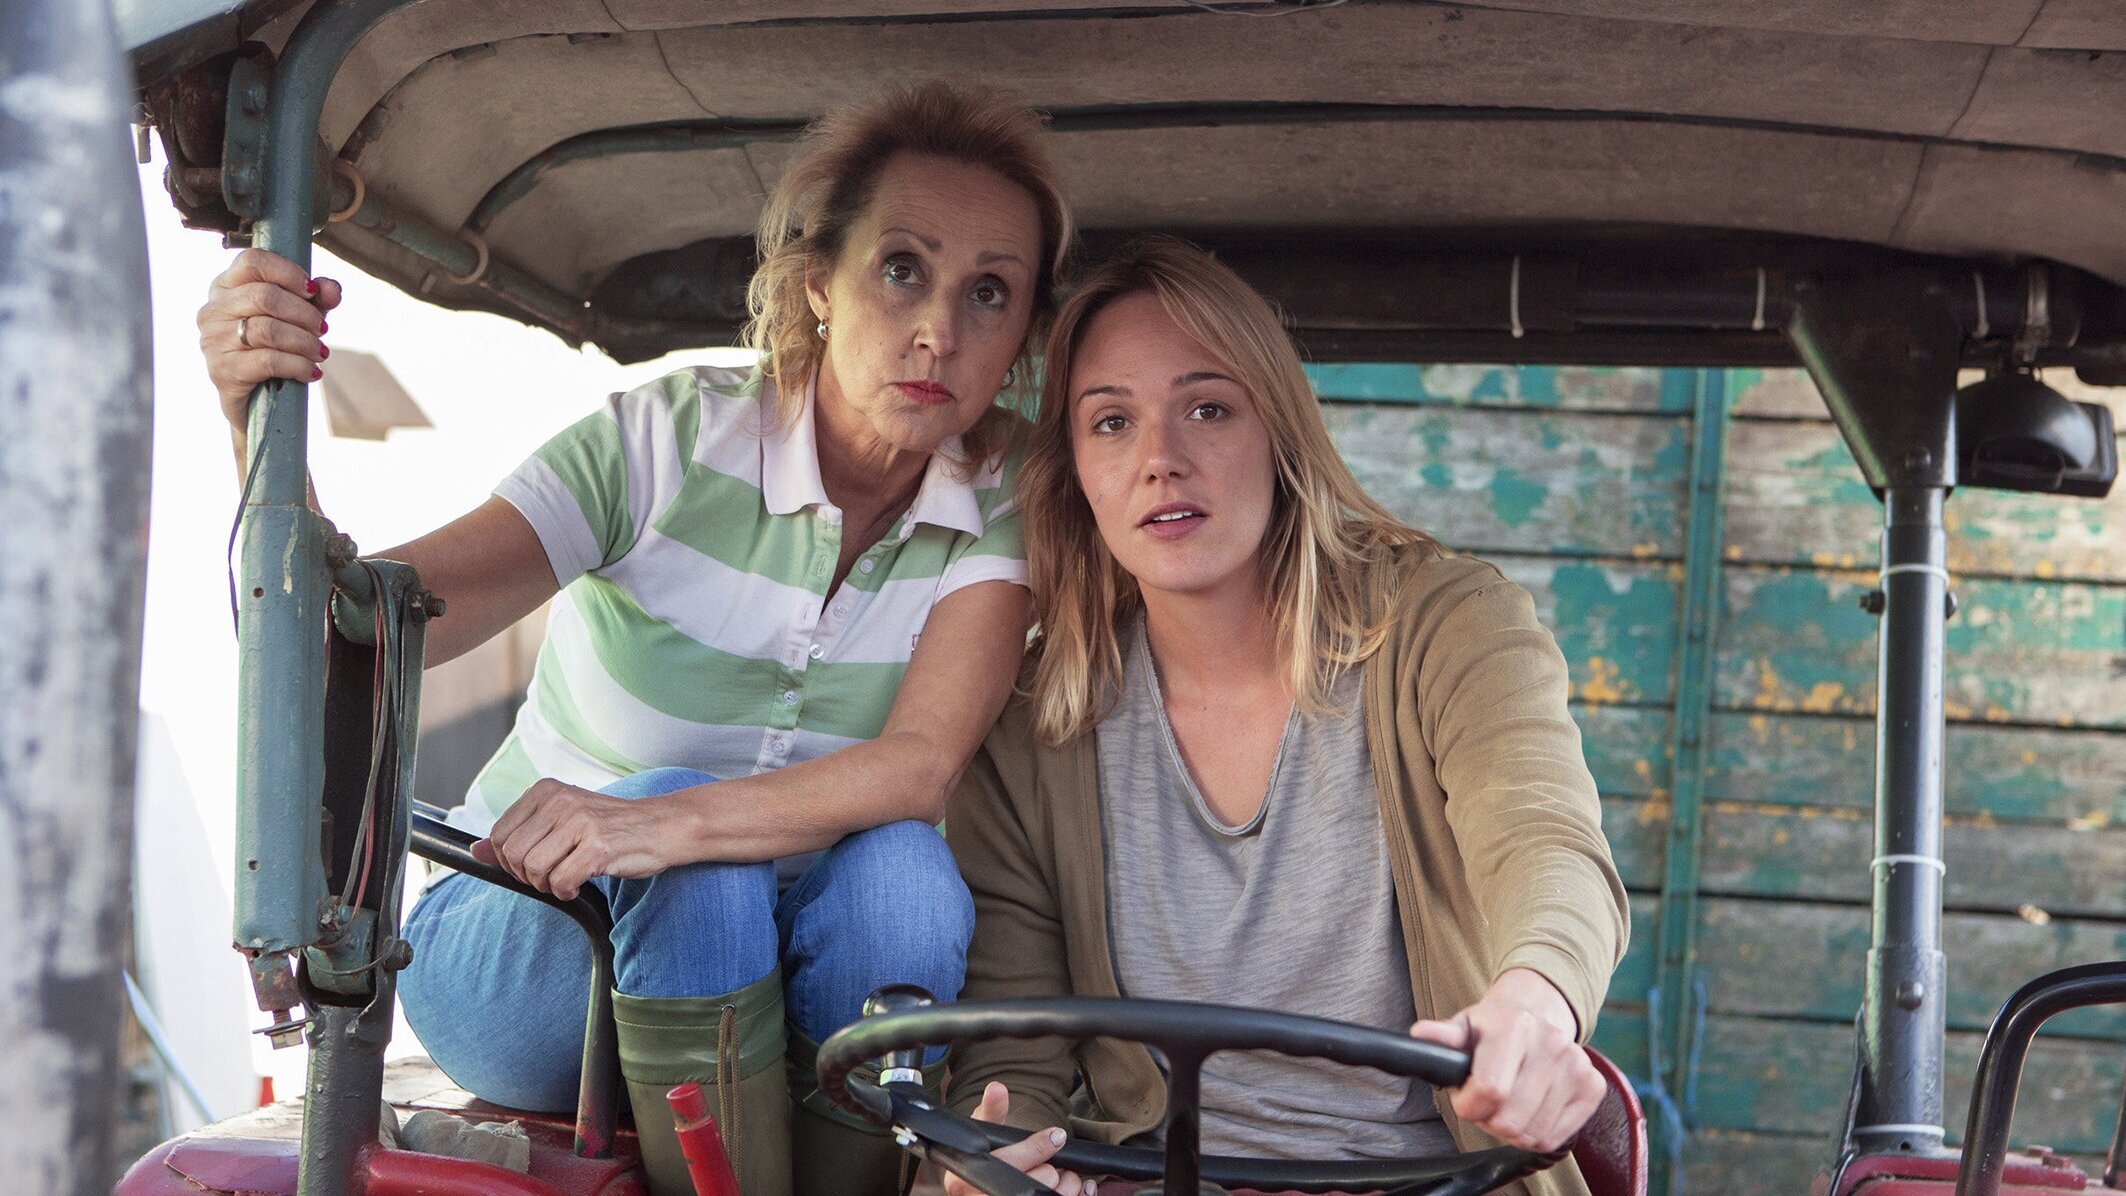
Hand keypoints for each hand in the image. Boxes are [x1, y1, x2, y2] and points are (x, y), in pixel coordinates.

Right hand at [196, 248, 341, 425]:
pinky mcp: (223, 371)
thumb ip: (317, 299)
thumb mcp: (299, 319)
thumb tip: (331, 288)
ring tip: (320, 352)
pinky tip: (311, 372)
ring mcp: (214, 341)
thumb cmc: (275, 350)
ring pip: (268, 329)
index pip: (252, 261)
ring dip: (304, 341)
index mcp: (226, 287)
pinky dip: (298, 365)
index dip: (288, 272)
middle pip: (264, 296)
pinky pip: (268, 361)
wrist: (255, 404)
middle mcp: (213, 310)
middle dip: (304, 313)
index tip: (312, 290)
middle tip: (322, 330)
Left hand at [470, 778, 673, 899]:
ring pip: (533, 869)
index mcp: (546, 791)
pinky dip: (566, 892)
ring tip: (566, 880)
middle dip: (526, 876)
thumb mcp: (562, 821)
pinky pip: (561, 882)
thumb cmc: (612, 827)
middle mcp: (560, 801)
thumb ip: (520, 835)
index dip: (509, 861)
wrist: (663, 826)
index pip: (499, 834)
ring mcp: (579, 822)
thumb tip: (475, 852)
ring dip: (547, 886)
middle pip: (512, 854)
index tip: (531, 866)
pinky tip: (579, 885)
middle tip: (550, 877)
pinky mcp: (598, 846)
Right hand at [941, 1082, 1092, 1195]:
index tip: (1057, 1136)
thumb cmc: (981, 1158)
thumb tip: (996, 1088)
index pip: (1013, 1163)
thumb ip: (991, 1110)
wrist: (976, 1188)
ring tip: (1062, 1176)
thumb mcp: (982, 1133)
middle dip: (1050, 1168)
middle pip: (1038, 1181)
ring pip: (1052, 1195)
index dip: (1038, 1147)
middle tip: (1051, 1161)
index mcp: (969, 1177)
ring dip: (1067, 1185)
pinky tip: (1079, 1188)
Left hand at [1409, 968, 1604, 1152]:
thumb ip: (1443, 1037)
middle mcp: (1551, 1043)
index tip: (1465, 1099)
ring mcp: (1577, 1065)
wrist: (1539, 1012)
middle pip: (1510, 1120)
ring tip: (1508, 1103)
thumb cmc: (1495, 1027)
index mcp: (1514, 1025)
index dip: (1469, 1106)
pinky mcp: (1593, 1087)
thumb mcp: (1464, 1026)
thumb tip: (1421, 1035)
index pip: (1490, 1090)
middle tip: (1488, 1101)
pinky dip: (1536, 1133)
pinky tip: (1530, 1109)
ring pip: (1532, 1134)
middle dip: (1489, 1119)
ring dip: (1513, 1129)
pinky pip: (1555, 1138)